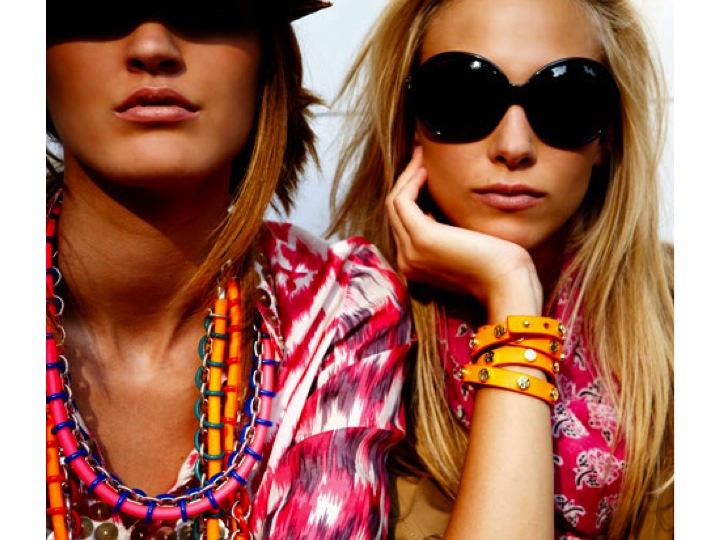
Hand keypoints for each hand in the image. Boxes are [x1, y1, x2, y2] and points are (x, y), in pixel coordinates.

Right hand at [385, 146, 542, 318]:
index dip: (410, 194)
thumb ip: (446, 234)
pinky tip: (425, 169)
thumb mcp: (462, 247)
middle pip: (394, 211)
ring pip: (394, 203)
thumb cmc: (496, 266)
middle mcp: (406, 261)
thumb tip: (436, 210)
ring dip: (407, 176)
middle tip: (420, 156)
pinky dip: (411, 181)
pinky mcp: (421, 237)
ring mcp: (410, 251)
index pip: (402, 223)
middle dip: (406, 180)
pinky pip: (402, 201)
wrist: (507, 282)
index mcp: (414, 264)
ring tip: (422, 157)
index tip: (423, 171)